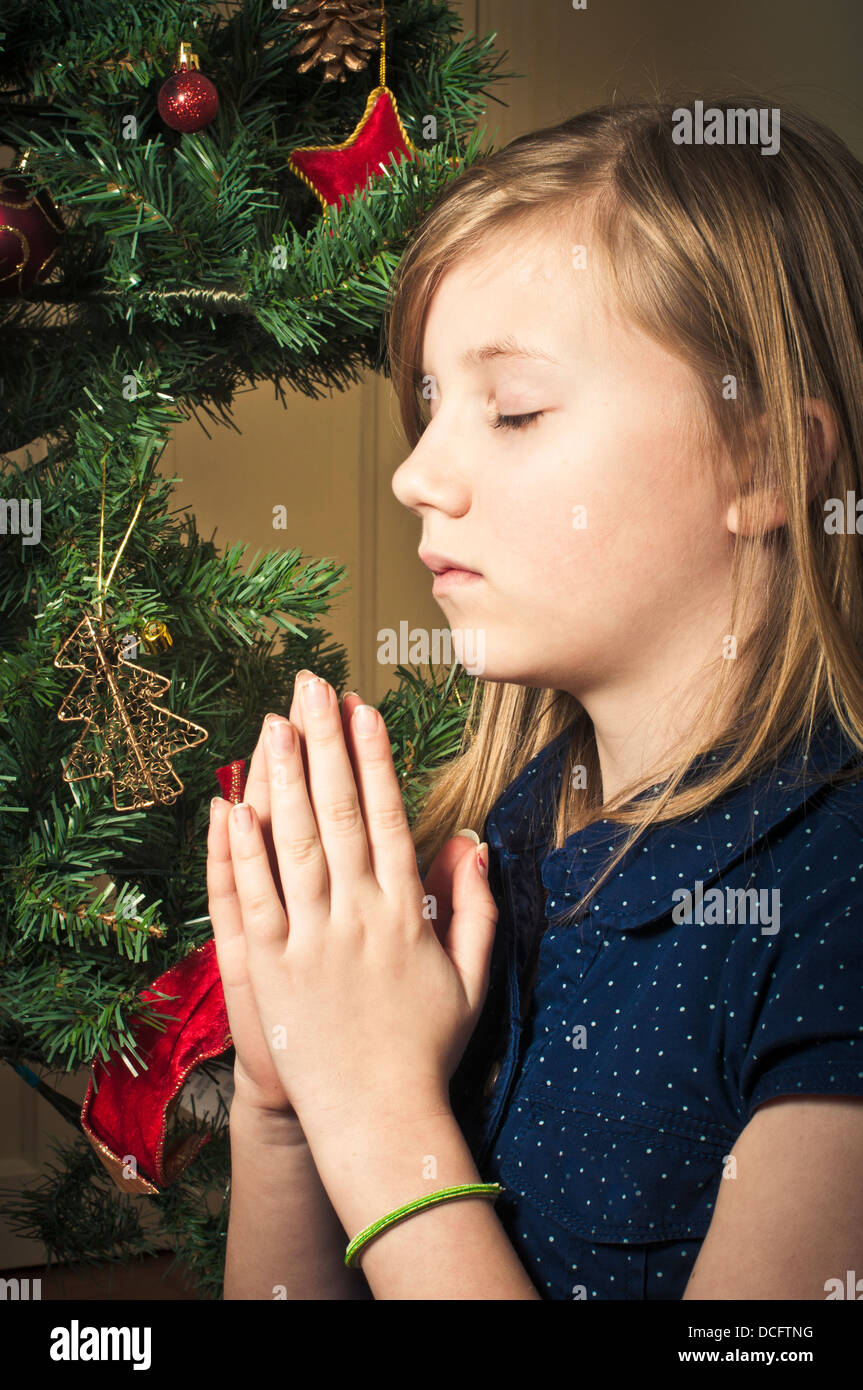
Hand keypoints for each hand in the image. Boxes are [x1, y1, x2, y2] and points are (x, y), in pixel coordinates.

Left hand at [221, 670, 497, 1140]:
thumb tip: (474, 845)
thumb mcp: (472, 979)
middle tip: (310, 687)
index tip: (362, 709)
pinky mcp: (270, 969)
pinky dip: (242, 852)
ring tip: (274, 722)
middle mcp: (356, 915)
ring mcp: (310, 940)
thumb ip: (476, 909)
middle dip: (324, 743)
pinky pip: (253, 900)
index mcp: (404, 914)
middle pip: (337, 812)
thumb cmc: (427, 1050)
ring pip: (294, 843)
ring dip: (283, 778)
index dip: (372, 758)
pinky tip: (234, 805)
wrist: (379, 1120)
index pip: (385, 816)